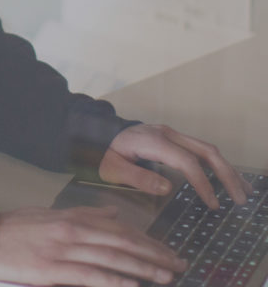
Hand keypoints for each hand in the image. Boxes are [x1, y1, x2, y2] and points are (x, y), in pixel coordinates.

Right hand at [0, 205, 186, 286]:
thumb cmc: (16, 228)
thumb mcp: (49, 213)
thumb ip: (83, 213)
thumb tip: (111, 212)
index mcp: (71, 217)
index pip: (119, 228)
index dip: (147, 240)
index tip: (169, 250)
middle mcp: (71, 231)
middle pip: (121, 242)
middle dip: (154, 254)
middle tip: (179, 264)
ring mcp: (63, 251)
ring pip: (111, 258)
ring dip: (142, 268)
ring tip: (166, 276)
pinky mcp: (52, 270)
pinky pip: (89, 276)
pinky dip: (113, 280)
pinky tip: (132, 285)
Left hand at [99, 124, 247, 208]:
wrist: (93, 130)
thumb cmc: (102, 151)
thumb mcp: (112, 167)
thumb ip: (138, 177)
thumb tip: (168, 187)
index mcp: (153, 141)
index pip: (187, 162)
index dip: (203, 184)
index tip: (213, 205)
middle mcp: (166, 133)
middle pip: (205, 151)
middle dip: (227, 174)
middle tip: (241, 199)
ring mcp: (170, 133)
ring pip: (206, 148)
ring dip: (226, 168)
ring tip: (242, 191)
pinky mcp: (170, 137)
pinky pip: (199, 149)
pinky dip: (215, 163)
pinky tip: (223, 178)